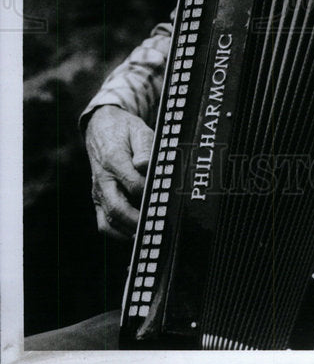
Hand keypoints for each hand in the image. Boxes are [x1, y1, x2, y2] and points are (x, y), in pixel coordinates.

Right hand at [85, 105, 153, 239]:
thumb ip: (144, 148)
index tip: (165, 199)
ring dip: (128, 230)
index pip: (132, 183)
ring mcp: (98, 192)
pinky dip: (118, 233)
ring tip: (148, 233)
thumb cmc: (124, 131)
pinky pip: (103, 223)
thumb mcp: (138, 130)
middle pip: (117, 207)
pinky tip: (135, 234)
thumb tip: (144, 165)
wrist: (101, 129)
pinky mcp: (98, 199)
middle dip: (137, 221)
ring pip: (108, 220)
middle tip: (157, 226)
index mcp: (113, 159)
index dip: (149, 193)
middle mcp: (102, 179)